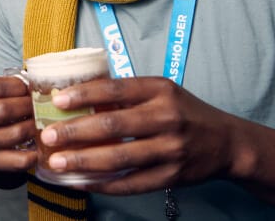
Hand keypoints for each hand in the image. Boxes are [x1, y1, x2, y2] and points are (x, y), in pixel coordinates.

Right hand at [0, 75, 37, 175]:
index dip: (19, 88)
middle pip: (3, 110)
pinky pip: (15, 161)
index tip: (29, 90)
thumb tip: (39, 87)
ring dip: (32, 128)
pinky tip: (39, 149)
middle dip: (27, 107)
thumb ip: (11, 85)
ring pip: (13, 134)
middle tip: (40, 107)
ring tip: (41, 124)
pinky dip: (31, 155)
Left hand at [40, 76, 242, 193]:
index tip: (57, 100)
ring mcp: (170, 150)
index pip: (115, 90)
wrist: (226, 143)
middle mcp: (166, 118)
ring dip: (84, 161)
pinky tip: (82, 182)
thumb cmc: (183, 111)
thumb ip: (126, 93)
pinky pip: (131, 183)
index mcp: (160, 91)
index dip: (84, 95)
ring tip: (56, 162)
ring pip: (120, 158)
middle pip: (113, 126)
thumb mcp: (160, 92)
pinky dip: (104, 184)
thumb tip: (78, 95)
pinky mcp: (171, 177)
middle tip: (47, 136)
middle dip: (76, 132)